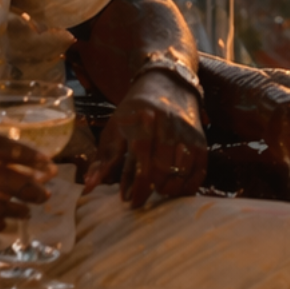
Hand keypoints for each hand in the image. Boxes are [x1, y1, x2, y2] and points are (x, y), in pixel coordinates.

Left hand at [84, 72, 206, 206]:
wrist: (167, 86)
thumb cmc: (134, 114)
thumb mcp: (114, 130)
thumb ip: (103, 160)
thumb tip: (88, 188)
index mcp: (141, 120)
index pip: (142, 157)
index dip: (137, 184)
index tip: (130, 202)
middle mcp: (167, 124)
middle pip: (163, 166)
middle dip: (153, 188)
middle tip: (143, 200)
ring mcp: (186, 131)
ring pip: (183, 169)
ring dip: (171, 188)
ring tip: (159, 193)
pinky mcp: (200, 139)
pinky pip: (200, 168)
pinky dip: (189, 184)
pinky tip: (177, 191)